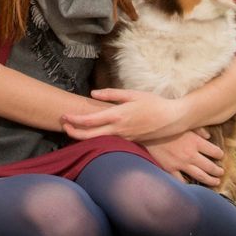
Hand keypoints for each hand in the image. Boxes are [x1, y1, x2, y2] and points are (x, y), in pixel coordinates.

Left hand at [61, 87, 186, 142]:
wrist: (173, 119)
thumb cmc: (154, 103)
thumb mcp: (133, 94)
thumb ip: (112, 94)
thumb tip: (93, 94)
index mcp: (118, 116)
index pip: (90, 121)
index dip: (75, 120)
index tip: (64, 116)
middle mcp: (119, 130)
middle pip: (90, 136)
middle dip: (74, 132)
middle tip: (63, 126)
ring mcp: (124, 138)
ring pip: (99, 140)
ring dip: (84, 136)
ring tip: (73, 129)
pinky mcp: (130, 141)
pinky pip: (110, 141)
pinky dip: (98, 138)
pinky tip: (93, 133)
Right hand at [143, 128, 225, 186]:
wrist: (146, 130)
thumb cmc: (166, 125)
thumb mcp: (184, 123)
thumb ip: (198, 129)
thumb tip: (208, 136)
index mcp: (196, 142)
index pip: (215, 152)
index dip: (219, 154)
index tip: (220, 156)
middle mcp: (191, 154)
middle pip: (210, 166)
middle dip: (218, 171)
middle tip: (221, 172)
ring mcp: (181, 163)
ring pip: (201, 176)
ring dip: (210, 180)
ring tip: (215, 182)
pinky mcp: (170, 168)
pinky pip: (182, 180)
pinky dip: (188, 184)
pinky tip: (192, 185)